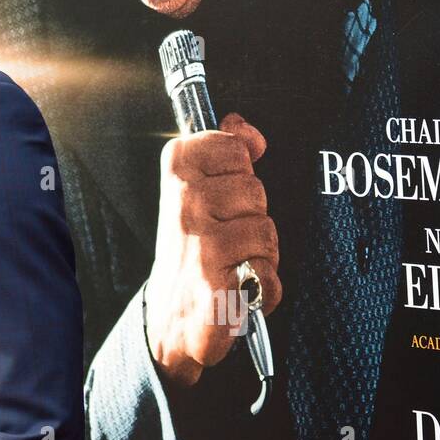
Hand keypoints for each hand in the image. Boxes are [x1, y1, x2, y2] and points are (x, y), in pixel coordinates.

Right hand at [144, 112, 279, 387]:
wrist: (172, 315)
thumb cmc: (192, 249)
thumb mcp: (198, 190)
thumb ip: (223, 152)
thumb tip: (241, 124)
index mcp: (177, 172)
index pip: (231, 146)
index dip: (239, 168)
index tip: (224, 187)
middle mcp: (184, 203)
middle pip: (255, 188)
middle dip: (253, 215)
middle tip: (228, 234)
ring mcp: (199, 243)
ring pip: (265, 229)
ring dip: (261, 252)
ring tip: (236, 262)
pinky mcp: (215, 284)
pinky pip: (267, 273)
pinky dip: (265, 287)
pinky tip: (242, 289)